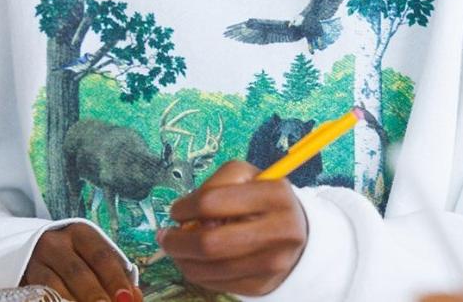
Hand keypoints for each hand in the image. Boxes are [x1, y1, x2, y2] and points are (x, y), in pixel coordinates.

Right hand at [22, 222, 140, 301]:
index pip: (102, 256)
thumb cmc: (74, 257)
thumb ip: (114, 276)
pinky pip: (39, 295)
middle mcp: (56, 243)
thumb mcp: (93, 259)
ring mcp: (36, 261)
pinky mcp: (23, 278)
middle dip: (95, 295)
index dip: (115, 279)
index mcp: (81, 234)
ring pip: (55, 286)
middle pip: (79, 272)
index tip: (126, 298)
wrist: (30, 251)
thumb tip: (134, 297)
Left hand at [157, 160, 307, 296]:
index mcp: (276, 194)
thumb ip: (214, 187)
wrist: (298, 233)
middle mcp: (280, 230)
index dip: (184, 208)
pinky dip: (197, 273)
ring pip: (207, 269)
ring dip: (181, 259)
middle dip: (176, 241)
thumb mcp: (246, 178)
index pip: (212, 202)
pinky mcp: (263, 285)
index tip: (177, 211)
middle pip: (209, 243)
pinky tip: (197, 261)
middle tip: (165, 237)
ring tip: (178, 249)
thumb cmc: (264, 201)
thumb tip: (187, 221)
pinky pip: (215, 284)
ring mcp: (273, 262)